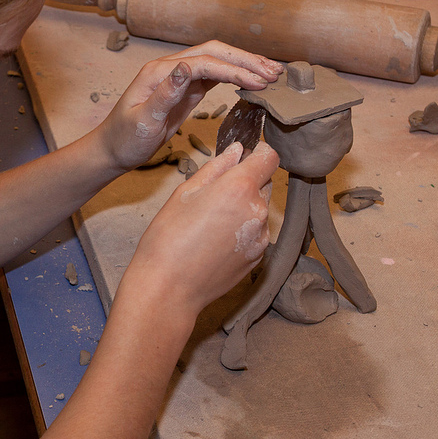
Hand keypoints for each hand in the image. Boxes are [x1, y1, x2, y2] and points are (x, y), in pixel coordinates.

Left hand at [96, 40, 282, 171]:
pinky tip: (253, 80)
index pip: (204, 62)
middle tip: (275, 72)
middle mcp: (172, 68)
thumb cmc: (125, 138)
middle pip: (215, 53)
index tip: (258, 81)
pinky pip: (215, 76)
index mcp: (160, 71)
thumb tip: (186, 66)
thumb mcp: (144, 120)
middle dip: (246, 60)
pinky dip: (236, 75)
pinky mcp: (187, 90)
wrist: (114, 150)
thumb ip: (165, 93)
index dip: (233, 69)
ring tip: (272, 72)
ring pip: (218, 62)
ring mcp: (180, 78)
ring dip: (244, 65)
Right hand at [124, 141, 279, 320]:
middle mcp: (258, 211)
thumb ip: (216, 167)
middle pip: (265, 183)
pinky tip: (217, 240)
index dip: (259, 153)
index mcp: (239, 188)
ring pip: (260, 209)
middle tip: (216, 194)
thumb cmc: (168, 238)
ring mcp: (261, 236)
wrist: (169, 287)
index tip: (246, 155)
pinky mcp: (258, 257)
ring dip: (244, 207)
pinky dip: (243, 230)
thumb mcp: (185, 192)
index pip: (269, 158)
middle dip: (247, 182)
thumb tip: (236, 151)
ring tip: (212, 222)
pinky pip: (256, 232)